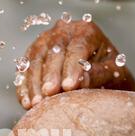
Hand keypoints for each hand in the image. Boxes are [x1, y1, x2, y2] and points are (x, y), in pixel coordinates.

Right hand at [17, 20, 134, 108]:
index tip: (69, 87)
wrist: (100, 77)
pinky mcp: (32, 56)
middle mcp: (63, 31)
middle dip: (50, 75)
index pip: (77, 48)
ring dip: (33, 83)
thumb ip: (97, 76)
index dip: (71, 67)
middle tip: (49, 94)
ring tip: (36, 104)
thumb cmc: (109, 74)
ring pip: (34, 59)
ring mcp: (44, 42)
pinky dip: (23, 87)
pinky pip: (23, 70)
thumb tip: (78, 83)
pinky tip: (26, 104)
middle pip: (52, 51)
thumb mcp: (111, 74)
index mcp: (86, 31)